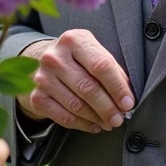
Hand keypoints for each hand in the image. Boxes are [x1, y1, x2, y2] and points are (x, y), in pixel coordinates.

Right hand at [16, 30, 133, 133]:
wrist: (38, 62)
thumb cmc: (75, 59)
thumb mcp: (91, 53)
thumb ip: (109, 69)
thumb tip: (127, 98)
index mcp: (74, 40)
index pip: (101, 65)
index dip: (117, 87)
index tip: (128, 103)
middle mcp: (54, 57)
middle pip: (88, 88)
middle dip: (108, 107)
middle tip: (119, 119)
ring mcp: (42, 78)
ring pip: (77, 105)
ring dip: (97, 118)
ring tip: (109, 123)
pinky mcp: (36, 98)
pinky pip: (64, 118)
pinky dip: (83, 125)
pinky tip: (94, 126)